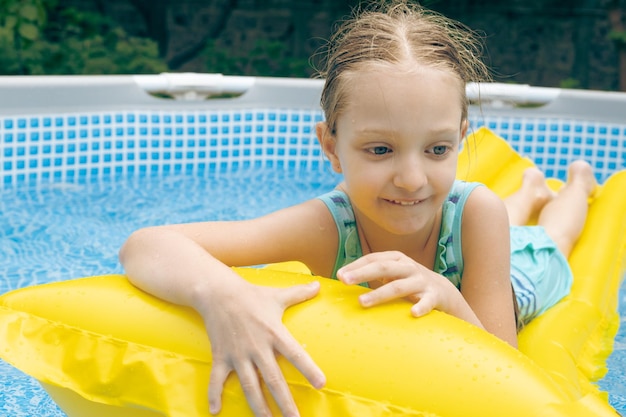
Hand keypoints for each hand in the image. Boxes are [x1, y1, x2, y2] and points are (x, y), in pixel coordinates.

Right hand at [196, 274, 325, 416]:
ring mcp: (238, 354)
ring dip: (258, 406)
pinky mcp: (221, 356)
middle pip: (274, 379)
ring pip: (250, 385)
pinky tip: (215, 410)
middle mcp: (257, 347)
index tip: (321, 384)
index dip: (309, 369)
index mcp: (274, 332)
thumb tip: (319, 285)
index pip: (296, 354)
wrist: (218, 292)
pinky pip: (216, 379)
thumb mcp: (277, 294)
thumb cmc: (251, 294)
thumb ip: (299, 293)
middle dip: (285, 402)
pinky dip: (214, 394)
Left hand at [336, 251, 460, 316]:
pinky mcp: (435, 296)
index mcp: (397, 259)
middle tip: (344, 281)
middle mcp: (408, 267)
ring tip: (362, 303)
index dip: (356, 266)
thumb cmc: (410, 283)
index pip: (374, 259)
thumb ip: (374, 273)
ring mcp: (422, 281)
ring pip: (399, 287)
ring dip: (379, 294)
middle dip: (362, 274)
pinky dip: (421, 307)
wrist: (444, 292)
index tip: (339, 275)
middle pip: (383, 268)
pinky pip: (427, 302)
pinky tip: (413, 313)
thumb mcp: (393, 273)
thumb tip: (342, 278)